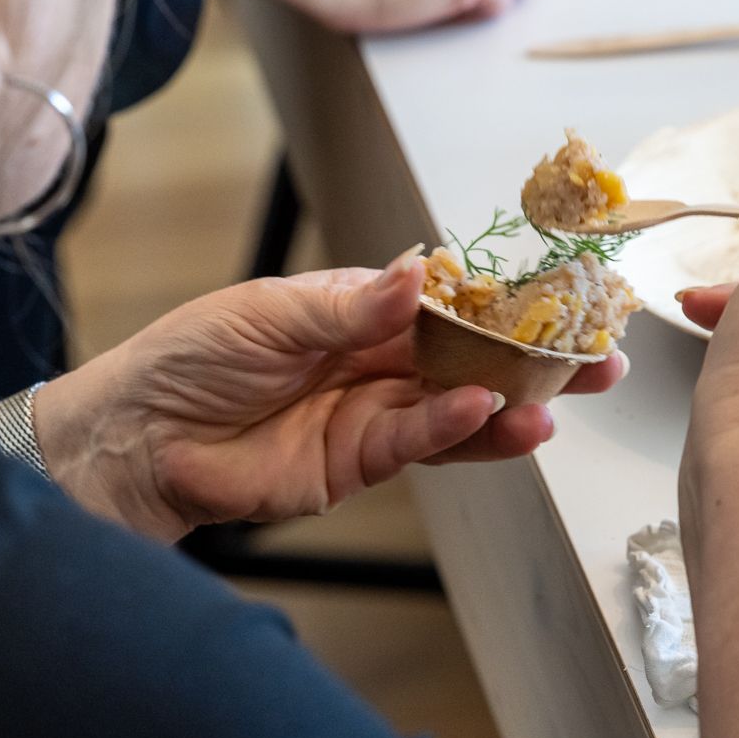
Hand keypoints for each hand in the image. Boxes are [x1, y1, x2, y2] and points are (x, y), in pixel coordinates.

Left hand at [34, 253, 623, 540]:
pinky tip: (484, 412)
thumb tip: (417, 272)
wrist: (141, 437)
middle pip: (471, 358)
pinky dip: (452, 430)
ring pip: (458, 408)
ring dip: (510, 404)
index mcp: (359, 309)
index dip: (501, 300)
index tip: (559, 293)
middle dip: (533, 358)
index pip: (446, 301)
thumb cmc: (191, 358)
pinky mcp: (359, 464)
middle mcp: (378, 362)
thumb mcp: (270, 311)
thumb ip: (350, 303)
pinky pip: (418, 445)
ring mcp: (373, 415)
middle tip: (598, 356)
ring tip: (558, 399)